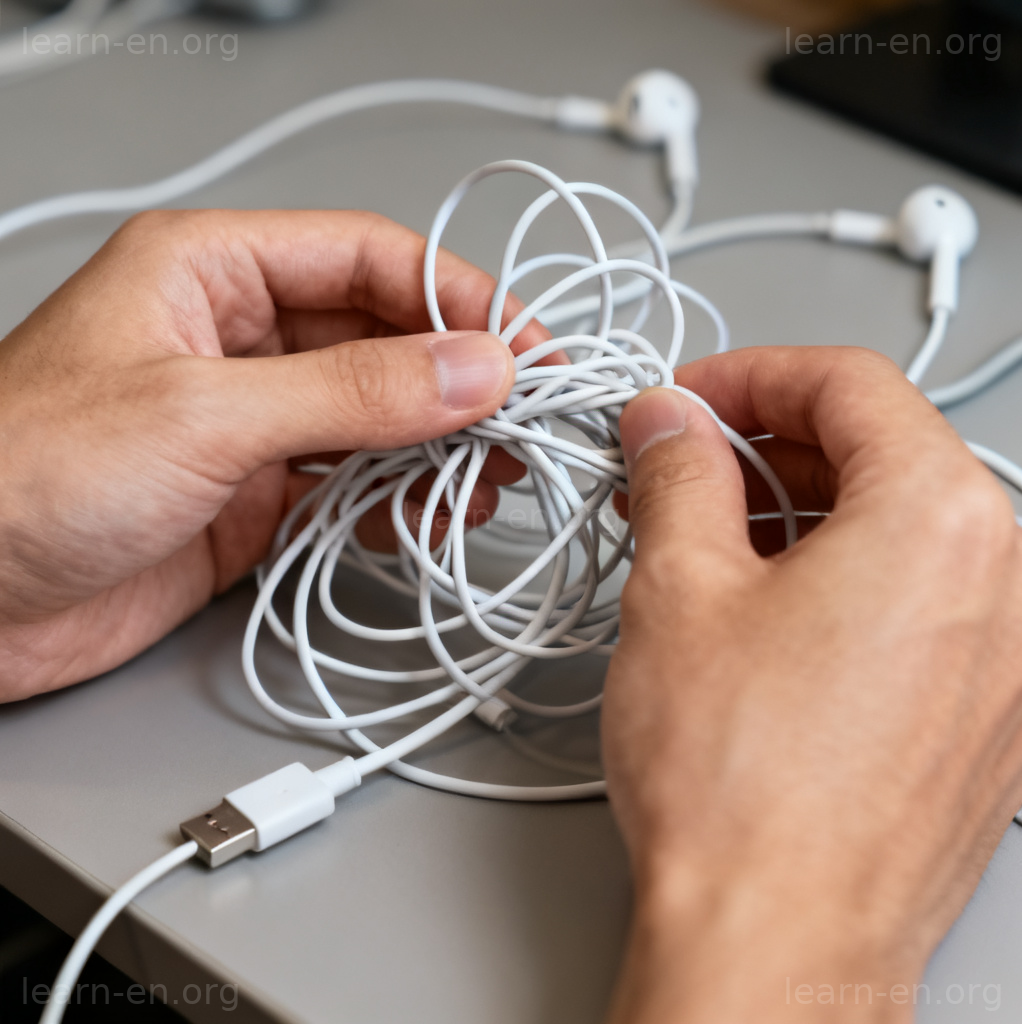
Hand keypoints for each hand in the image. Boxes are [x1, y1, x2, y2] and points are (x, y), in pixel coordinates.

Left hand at [0, 209, 543, 700]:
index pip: (370, 259)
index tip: (524, 349)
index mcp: (211, 273)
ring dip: (436, 449)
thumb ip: (352, 393)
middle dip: (457, 383)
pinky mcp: (252, 494)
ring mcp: (249, 422)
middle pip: (382, 340)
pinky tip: (424, 521)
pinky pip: (351, 485)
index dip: (458, 299)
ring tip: (482, 482)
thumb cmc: (16, 477)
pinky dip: (397, 503)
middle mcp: (236, 340)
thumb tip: (472, 370)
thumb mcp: (204, 414)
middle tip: (520, 425)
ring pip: (375, 418)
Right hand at [602, 347, 1021, 1022]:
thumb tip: (668, 424)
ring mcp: (1007, 658)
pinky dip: (836, 578)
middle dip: (766, 447)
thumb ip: (677, 473)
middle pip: (880, 452)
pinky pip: (915, 602)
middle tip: (680, 470)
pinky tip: (759, 610)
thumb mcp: (678, 588)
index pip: (849, 385)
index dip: (749, 376)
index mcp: (943, 521)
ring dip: (795, 514)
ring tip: (704, 543)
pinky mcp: (984, 716)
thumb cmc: (739, 791)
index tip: (689, 401)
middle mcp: (1007, 583)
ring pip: (896, 529)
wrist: (774, 946)